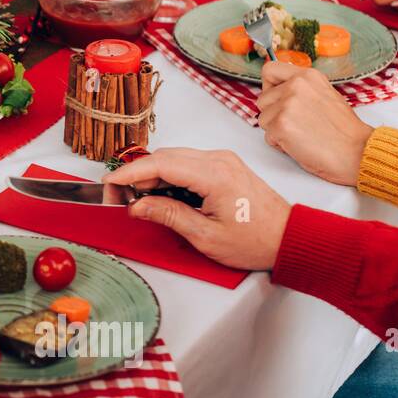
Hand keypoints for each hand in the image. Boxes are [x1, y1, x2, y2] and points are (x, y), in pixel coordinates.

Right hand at [104, 148, 290, 270]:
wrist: (289, 238)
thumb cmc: (256, 240)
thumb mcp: (206, 236)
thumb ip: (169, 216)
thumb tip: (138, 205)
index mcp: (215, 175)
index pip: (160, 164)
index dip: (130, 173)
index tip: (109, 182)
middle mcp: (219, 160)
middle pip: (164, 157)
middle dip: (137, 174)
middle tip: (119, 195)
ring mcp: (222, 160)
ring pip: (174, 158)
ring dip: (153, 174)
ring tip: (139, 198)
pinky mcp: (224, 165)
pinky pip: (187, 163)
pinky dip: (169, 174)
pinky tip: (162, 193)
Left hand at [257, 62, 372, 185]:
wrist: (357, 151)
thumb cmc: (343, 130)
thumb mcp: (324, 95)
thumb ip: (301, 90)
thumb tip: (278, 90)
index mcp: (308, 76)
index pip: (270, 70)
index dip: (269, 87)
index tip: (277, 98)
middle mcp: (296, 86)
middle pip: (263, 100)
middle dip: (274, 114)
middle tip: (299, 123)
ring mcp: (287, 105)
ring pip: (263, 119)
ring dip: (277, 130)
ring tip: (301, 134)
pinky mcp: (281, 124)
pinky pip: (267, 136)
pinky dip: (280, 144)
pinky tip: (300, 144)